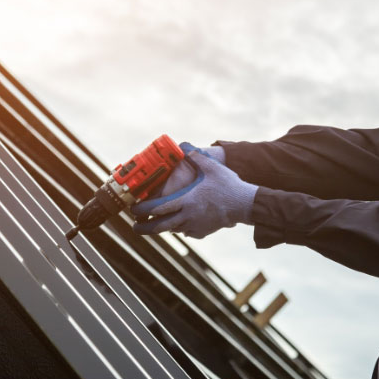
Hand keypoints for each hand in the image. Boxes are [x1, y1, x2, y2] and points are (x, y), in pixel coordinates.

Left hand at [131, 143, 256, 238]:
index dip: (142, 209)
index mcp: (186, 200)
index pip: (157, 208)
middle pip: (160, 226)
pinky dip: (181, 229)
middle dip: (144, 228)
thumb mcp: (212, 167)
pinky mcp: (204, 231)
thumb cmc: (228, 185)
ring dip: (162, 227)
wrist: (245, 204)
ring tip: (156, 223)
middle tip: (135, 227)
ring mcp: (196, 226)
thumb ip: (196, 156)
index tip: (133, 209)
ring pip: (173, 230)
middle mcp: (188, 216)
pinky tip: (182, 223)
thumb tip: (184, 145)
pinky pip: (187, 232)